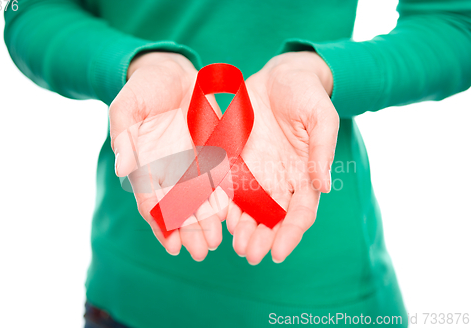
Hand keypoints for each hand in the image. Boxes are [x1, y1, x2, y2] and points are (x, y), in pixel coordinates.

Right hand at [110, 52, 225, 260]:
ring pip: (201, 198)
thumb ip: (125, 135)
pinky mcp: (215, 152)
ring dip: (207, 222)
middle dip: (189, 230)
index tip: (171, 245)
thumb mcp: (128, 106)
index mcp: (146, 164)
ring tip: (216, 243)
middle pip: (179, 206)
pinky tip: (232, 216)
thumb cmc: (144, 89)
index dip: (160, 222)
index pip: (151, 200)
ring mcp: (193, 162)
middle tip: (201, 252)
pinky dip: (224, 198)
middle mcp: (170, 169)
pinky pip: (221, 178)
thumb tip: (124, 168)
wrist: (172, 72)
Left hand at [226, 51, 338, 263]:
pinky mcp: (235, 159)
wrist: (280, 75)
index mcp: (304, 174)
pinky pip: (227, 186)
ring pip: (249, 209)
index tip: (278, 252)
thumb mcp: (321, 117)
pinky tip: (216, 218)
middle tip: (250, 254)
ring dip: (242, 229)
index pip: (300, 213)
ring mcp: (256, 172)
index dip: (291, 234)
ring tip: (234, 244)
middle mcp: (280, 180)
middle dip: (262, 238)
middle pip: (272, 217)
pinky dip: (222, 205)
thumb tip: (324, 186)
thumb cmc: (307, 95)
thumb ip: (321, 151)